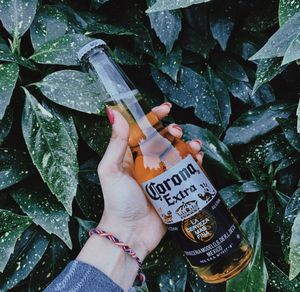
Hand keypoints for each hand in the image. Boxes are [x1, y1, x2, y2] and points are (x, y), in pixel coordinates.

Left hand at [97, 102, 203, 258]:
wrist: (131, 233)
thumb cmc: (118, 202)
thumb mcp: (111, 170)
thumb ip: (116, 142)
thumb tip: (114, 113)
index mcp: (131, 155)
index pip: (143, 130)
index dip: (154, 117)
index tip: (165, 108)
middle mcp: (147, 163)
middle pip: (164, 140)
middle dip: (173, 131)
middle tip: (177, 131)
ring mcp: (162, 175)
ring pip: (178, 153)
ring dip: (188, 145)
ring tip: (193, 146)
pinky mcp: (174, 188)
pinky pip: (187, 171)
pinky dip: (195, 162)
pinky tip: (198, 159)